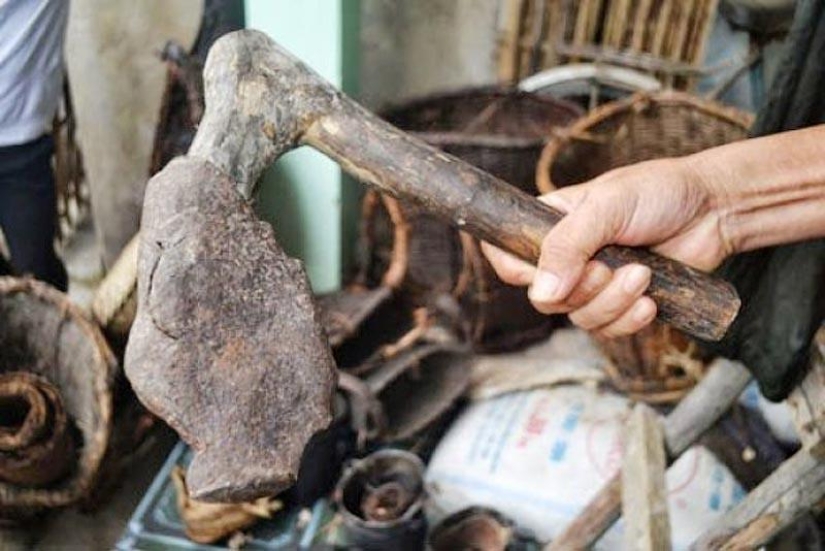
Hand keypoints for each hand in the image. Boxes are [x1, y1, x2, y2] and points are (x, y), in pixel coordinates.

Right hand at [482, 157, 732, 337]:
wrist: (715, 210)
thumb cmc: (658, 193)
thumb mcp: (607, 207)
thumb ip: (567, 246)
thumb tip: (542, 293)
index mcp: (549, 224)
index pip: (506, 255)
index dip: (517, 271)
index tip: (544, 272)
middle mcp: (565, 257)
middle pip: (545, 298)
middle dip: (581, 290)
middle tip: (611, 267)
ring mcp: (593, 283)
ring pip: (578, 318)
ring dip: (612, 303)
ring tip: (643, 274)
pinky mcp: (622, 304)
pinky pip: (609, 330)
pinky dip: (629, 320)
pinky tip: (651, 300)